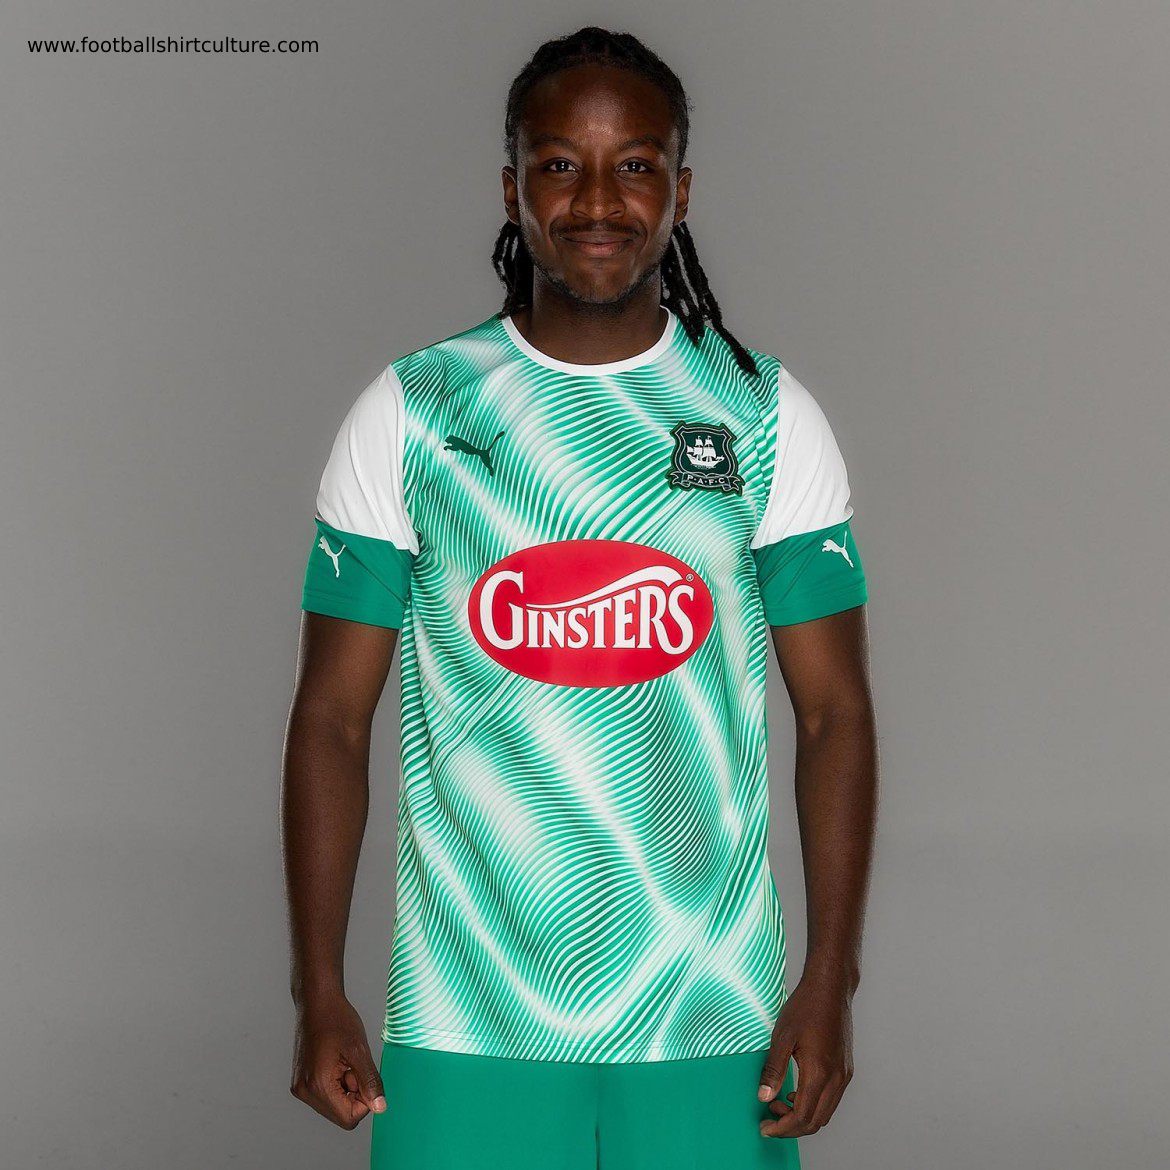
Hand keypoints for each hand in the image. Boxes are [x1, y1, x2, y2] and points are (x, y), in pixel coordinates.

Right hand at [290, 993, 386, 1128]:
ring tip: (343, 1060)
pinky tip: (335, 1060)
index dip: (364, 1101)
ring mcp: (300, 1087)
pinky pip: (325, 1095)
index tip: (364, 1075)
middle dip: (353, 1093)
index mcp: (317, 1086)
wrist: (316, 1002)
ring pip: (334, 1105)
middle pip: (340, 1114)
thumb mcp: (359, 1049)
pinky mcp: (301, 1081)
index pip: (349, 1118)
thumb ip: (370, 1081)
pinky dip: (336, 1082)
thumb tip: (380, 1107)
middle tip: (352, 1064)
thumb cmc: (336, 1019)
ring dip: (345, 1087)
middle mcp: (304, 1092)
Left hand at [756, 969, 854, 1137]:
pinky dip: (813, 1105)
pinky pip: (831, 1099)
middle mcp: (836, 1078)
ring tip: (779, 1104)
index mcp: (819, 1072)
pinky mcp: (845, 1069)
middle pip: (815, 1122)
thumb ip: (773, 1069)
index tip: (765, 1128)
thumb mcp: (782, 1036)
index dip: (782, 1128)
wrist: (830, 989)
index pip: (801, 1117)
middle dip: (791, 1128)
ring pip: (825, 1113)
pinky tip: (796, 1093)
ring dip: (803, 1117)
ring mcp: (844, 1074)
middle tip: (769, 1120)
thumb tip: (763, 1097)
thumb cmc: (805, 1008)